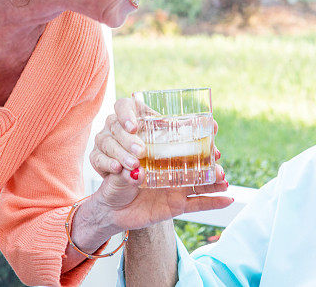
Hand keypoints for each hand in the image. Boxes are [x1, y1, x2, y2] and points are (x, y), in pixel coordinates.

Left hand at [87, 97, 229, 232]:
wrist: (112, 209)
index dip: (198, 132)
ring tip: (224, 178)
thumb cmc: (115, 182)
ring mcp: (177, 187)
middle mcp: (172, 168)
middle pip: (197, 161)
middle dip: (210, 157)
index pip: (182, 139)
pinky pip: (198, 204)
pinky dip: (214, 203)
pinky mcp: (177, 206)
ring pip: (201, 182)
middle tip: (217, 153)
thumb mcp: (117, 171)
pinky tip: (228, 199)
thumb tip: (135, 171)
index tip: (212, 126)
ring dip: (214, 180)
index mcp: (160, 154)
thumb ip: (125, 171)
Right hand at [90, 97, 221, 177]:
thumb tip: (219, 157)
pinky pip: (96, 159)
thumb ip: (195, 164)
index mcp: (140, 126)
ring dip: (120, 153)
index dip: (128, 112)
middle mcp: (121, 132)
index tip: (136, 125)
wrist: (128, 208)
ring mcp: (106, 145)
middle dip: (128, 139)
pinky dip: (106, 164)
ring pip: (105, 141)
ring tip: (133, 167)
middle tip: (140, 152)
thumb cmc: (156, 183)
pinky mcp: (98, 162)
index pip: (125, 105)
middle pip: (115, 124)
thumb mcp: (176, 174)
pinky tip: (116, 170)